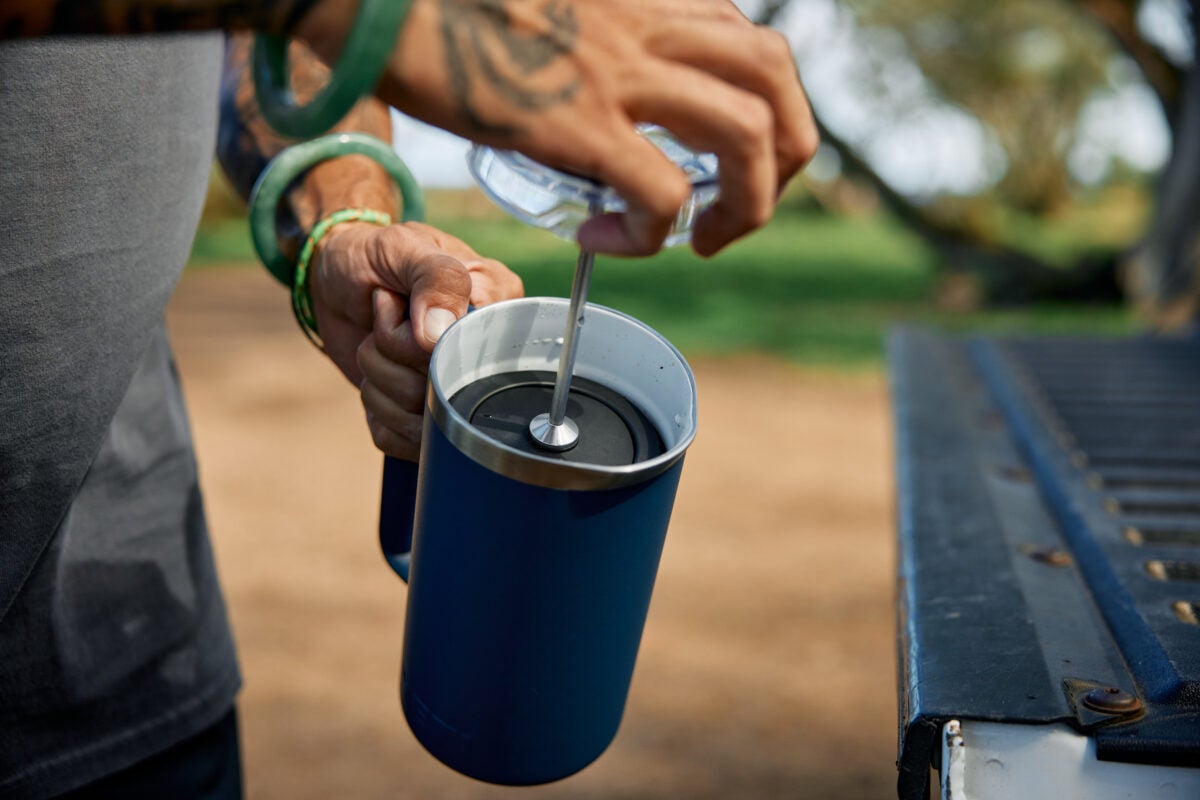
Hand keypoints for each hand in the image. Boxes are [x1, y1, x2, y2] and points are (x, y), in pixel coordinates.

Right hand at [298, 0, 817, 256]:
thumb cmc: (450, 9)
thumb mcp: (555, 15)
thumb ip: (596, 43)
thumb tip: (602, 101)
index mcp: (646, 0)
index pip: (754, 45)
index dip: (769, 111)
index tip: (727, 161)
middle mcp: (648, 28)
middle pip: (778, 82)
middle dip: (788, 159)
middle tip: (739, 208)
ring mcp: (619, 72)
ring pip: (748, 136)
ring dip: (745, 206)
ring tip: (699, 240)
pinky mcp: (578, 121)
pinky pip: (662, 192)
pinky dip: (652, 234)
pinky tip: (608, 240)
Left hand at [309, 220, 522, 459]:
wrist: (334, 279)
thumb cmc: (374, 256)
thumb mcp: (404, 247)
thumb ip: (434, 278)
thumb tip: (440, 335)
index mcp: (498, 305)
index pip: (477, 351)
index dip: (426, 341)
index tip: (398, 305)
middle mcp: (488, 354)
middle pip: (445, 391)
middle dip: (393, 353)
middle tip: (383, 314)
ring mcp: (458, 391)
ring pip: (421, 421)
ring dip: (378, 377)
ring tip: (376, 339)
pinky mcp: (426, 419)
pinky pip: (401, 439)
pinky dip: (375, 407)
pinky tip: (378, 373)